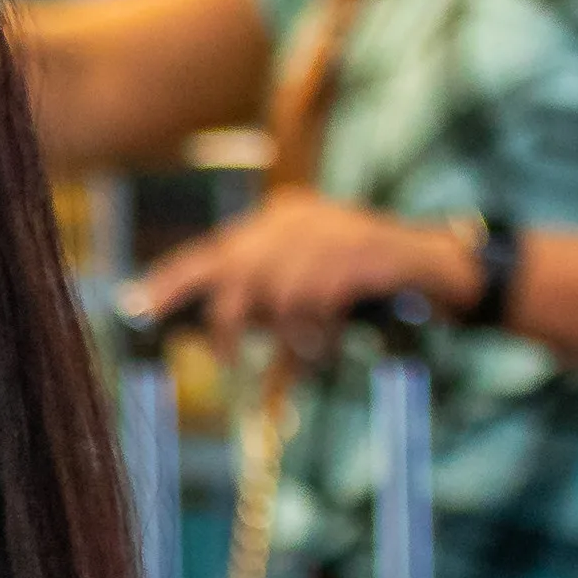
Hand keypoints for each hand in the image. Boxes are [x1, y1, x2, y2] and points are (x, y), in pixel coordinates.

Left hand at [125, 195, 488, 368]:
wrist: (440, 267)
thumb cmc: (368, 284)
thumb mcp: (311, 284)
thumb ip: (266, 300)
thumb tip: (215, 334)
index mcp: (280, 218)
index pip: (212, 250)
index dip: (171, 280)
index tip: (137, 309)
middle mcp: (298, 218)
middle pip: (234, 270)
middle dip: (222, 321)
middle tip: (223, 359)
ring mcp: (331, 232)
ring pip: (276, 294)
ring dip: (287, 337)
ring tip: (309, 353)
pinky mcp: (361, 253)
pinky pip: (317, 302)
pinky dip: (316, 334)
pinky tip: (329, 345)